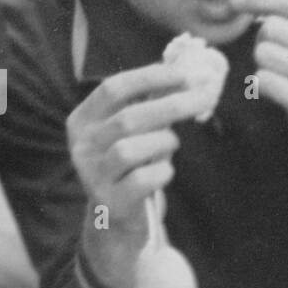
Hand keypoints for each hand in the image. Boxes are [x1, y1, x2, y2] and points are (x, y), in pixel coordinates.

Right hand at [67, 58, 219, 228]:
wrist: (117, 220)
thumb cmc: (132, 165)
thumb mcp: (134, 131)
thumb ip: (151, 102)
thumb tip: (188, 67)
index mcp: (82, 120)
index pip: (113, 89)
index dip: (150, 77)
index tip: (186, 72)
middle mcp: (82, 146)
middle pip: (128, 117)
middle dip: (172, 104)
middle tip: (205, 97)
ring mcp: (92, 175)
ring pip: (131, 149)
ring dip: (163, 142)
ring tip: (171, 145)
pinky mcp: (110, 201)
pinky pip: (142, 179)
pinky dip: (162, 172)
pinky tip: (164, 173)